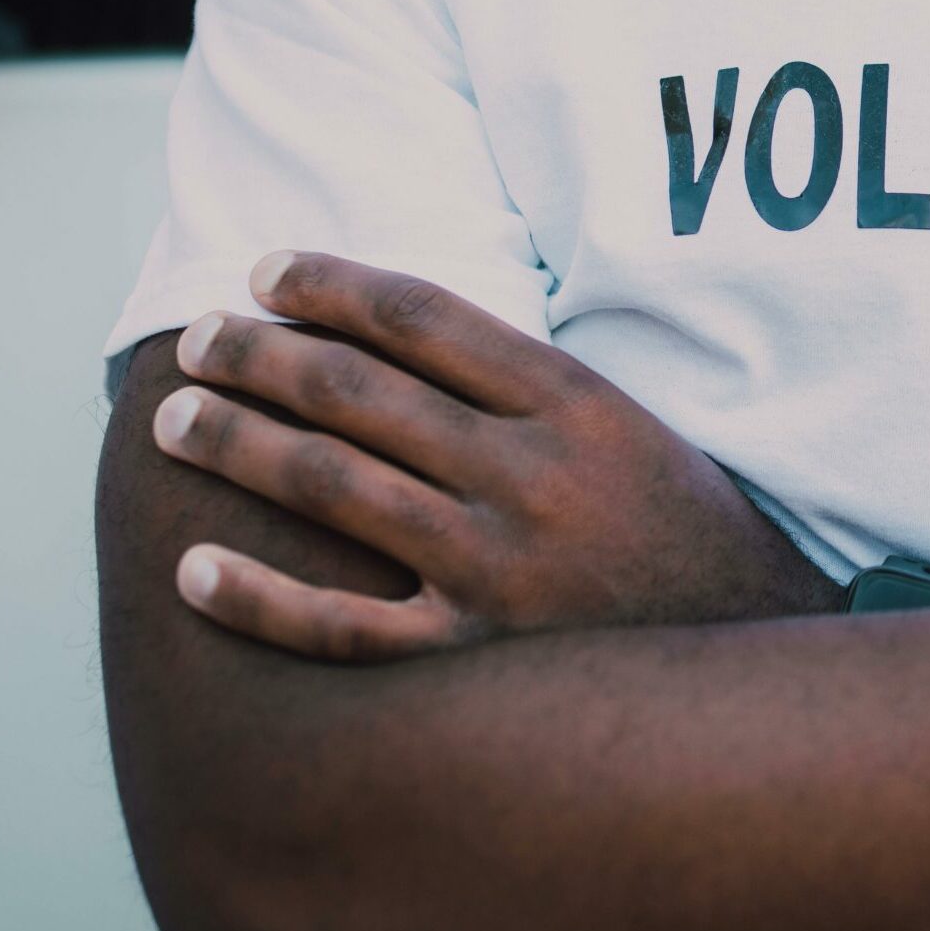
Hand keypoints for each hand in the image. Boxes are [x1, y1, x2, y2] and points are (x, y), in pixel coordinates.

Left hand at [152, 250, 843, 660]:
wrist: (754, 661)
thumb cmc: (685, 534)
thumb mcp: (632, 429)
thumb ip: (529, 387)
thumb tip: (396, 335)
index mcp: (577, 404)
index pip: (424, 316)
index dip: (330, 284)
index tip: (265, 269)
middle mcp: (533, 477)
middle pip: (361, 393)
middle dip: (260, 354)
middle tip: (197, 339)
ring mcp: (499, 571)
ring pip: (334, 488)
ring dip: (239, 445)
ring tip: (175, 420)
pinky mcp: (475, 659)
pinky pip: (339, 627)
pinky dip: (256, 596)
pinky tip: (194, 569)